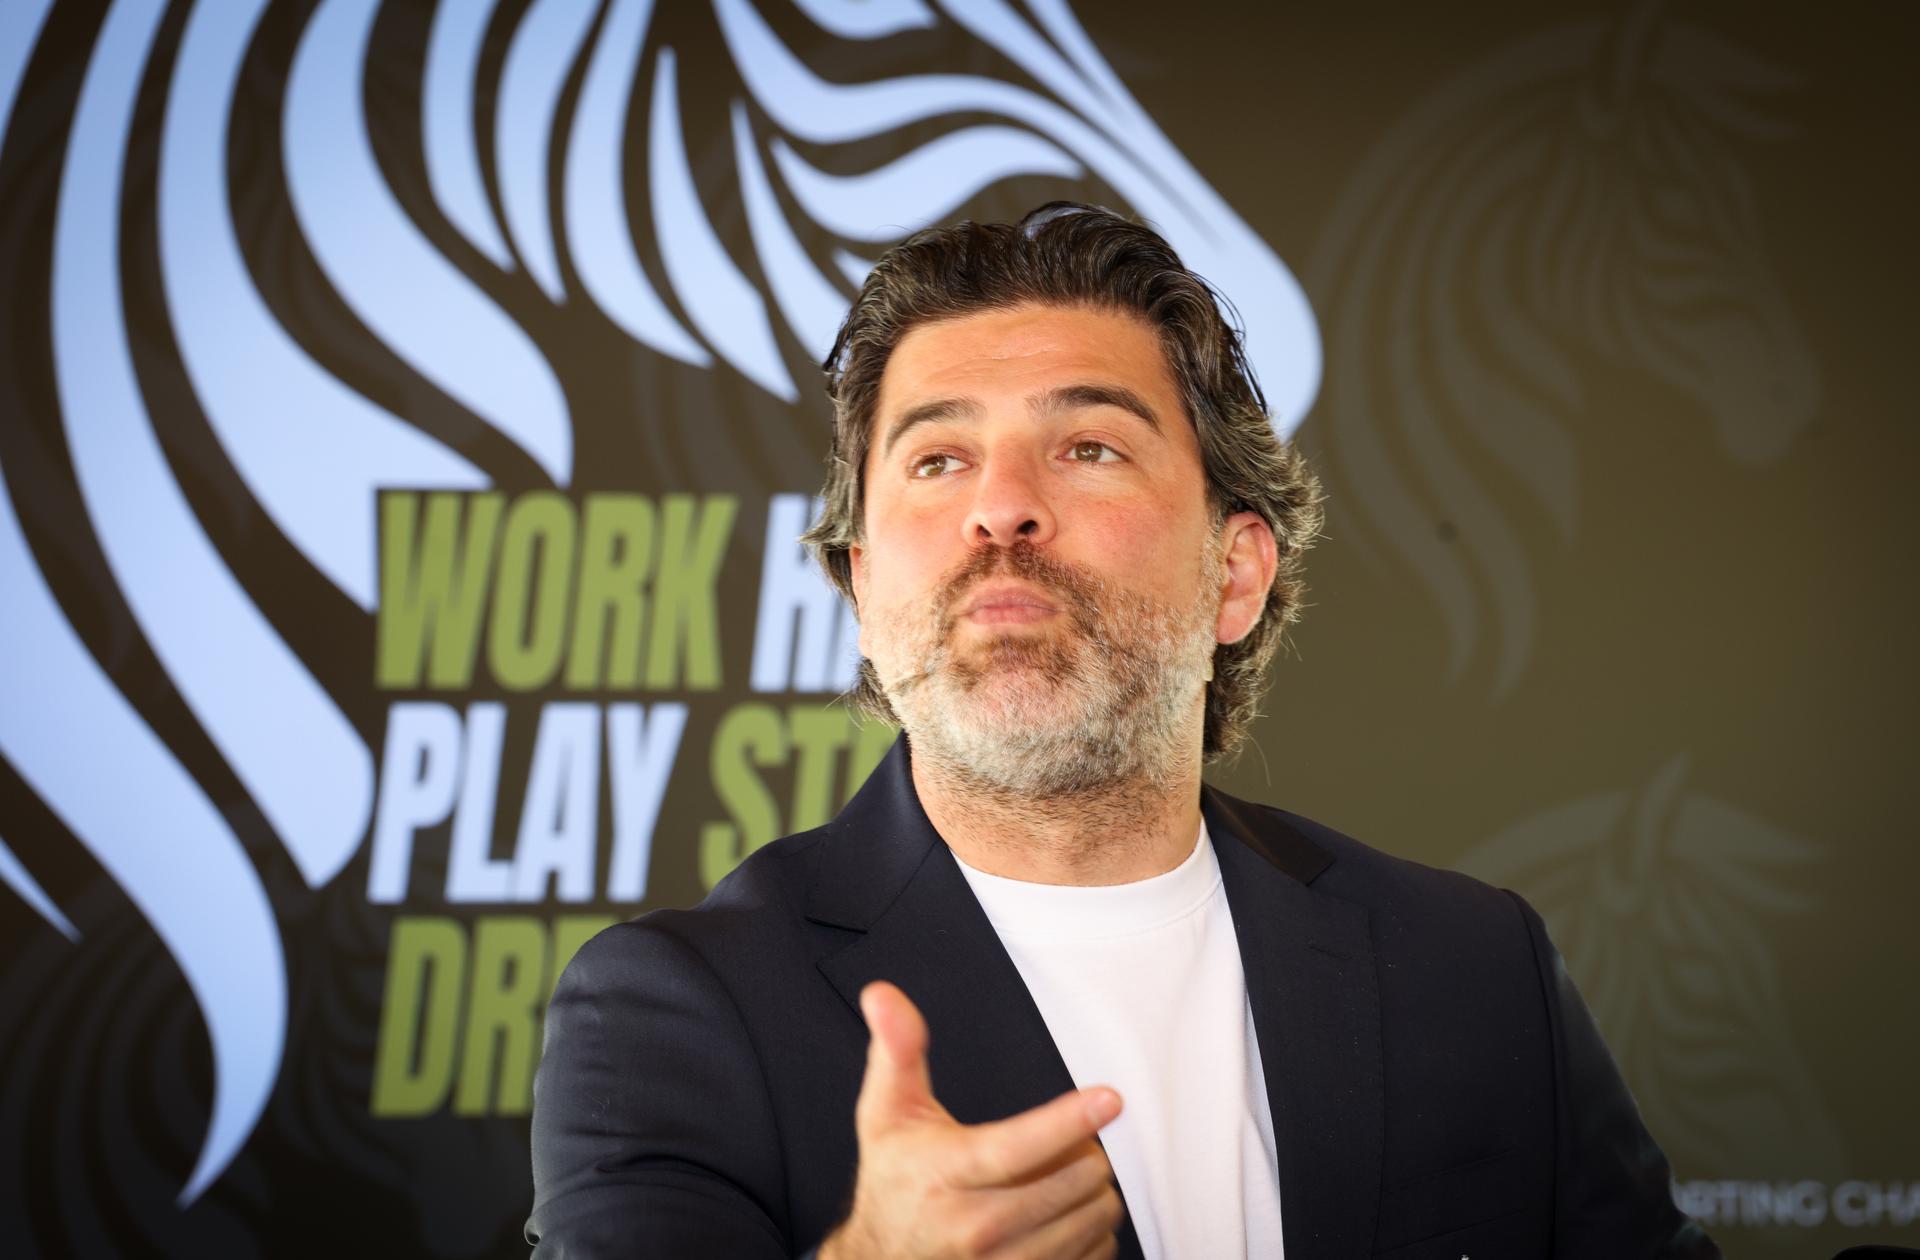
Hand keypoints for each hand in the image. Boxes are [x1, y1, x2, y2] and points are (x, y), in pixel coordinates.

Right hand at [820, 981, 1124, 1259]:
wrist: (880, 1258)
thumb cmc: (894, 1184)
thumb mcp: (886, 1112)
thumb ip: (896, 1049)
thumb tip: (884, 997)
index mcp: (946, 1173)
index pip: (1016, 1148)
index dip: (1068, 1121)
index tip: (1109, 1099)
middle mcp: (976, 1227)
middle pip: (1072, 1181)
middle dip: (1086, 1151)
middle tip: (1072, 1142)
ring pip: (1091, 1219)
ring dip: (1095, 1191)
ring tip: (1071, 1176)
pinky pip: (1092, 1256)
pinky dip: (1093, 1232)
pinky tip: (1069, 1216)